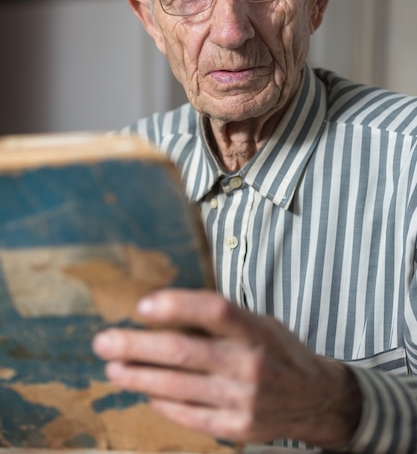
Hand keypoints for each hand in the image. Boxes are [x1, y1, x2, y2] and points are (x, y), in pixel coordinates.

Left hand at [92, 289, 360, 448]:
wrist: (317, 398)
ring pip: (178, 387)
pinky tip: (144, 391)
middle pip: (184, 352)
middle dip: (137, 347)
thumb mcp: (260, 323)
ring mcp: (243, 400)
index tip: (143, 305)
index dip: (177, 306)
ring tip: (113, 368)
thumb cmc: (278, 351)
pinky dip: (162, 402)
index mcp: (257, 330)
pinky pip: (188, 415)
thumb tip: (165, 311)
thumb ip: (220, 320)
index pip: (215, 311)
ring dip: (139, 377)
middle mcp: (250, 364)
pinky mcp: (237, 427)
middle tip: (104, 342)